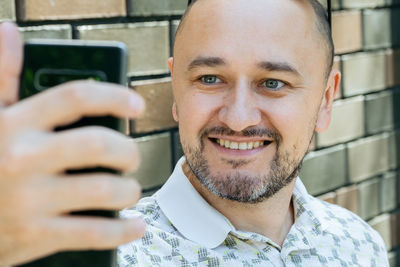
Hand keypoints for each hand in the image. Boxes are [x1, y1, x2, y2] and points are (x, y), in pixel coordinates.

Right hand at [0, 22, 145, 265]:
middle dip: (128, 152)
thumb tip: (8, 32)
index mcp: (14, 124)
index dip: (113, 96)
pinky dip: (122, 231)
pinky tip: (134, 226)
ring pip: (103, 190)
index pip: (75, 97)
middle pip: (100, 145)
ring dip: (129, 191)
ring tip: (130, 190)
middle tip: (132, 158)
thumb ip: (1, 76)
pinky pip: (93, 233)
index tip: (136, 105)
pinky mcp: (34, 236)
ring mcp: (29, 199)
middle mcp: (23, 158)